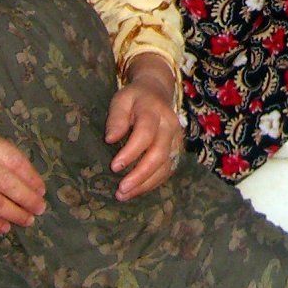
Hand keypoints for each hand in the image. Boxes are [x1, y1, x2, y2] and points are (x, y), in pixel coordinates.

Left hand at [105, 56, 184, 199]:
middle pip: (159, 154)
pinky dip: (154, 183)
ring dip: (146, 184)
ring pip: (166, 166)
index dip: (131, 152)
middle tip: (121, 190)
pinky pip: (168, 170)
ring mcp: (177, 138)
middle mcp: (170, 125)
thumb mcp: (121, 99)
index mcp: (154, 110)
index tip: (114, 167)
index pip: (145, 133)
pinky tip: (137, 190)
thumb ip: (116, 117)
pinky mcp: (177, 149)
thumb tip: (110, 139)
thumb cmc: (135, 98)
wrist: (158, 92)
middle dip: (140, 175)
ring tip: (125, 195)